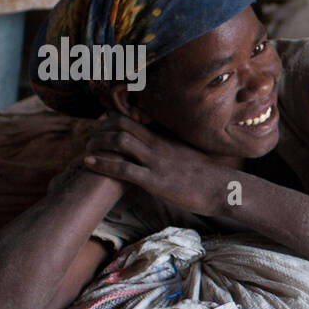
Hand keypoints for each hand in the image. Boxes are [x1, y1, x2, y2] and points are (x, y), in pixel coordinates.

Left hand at [82, 113, 233, 216]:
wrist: (223, 189)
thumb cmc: (207, 176)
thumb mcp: (186, 155)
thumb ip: (169, 149)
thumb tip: (157, 150)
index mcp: (165, 138)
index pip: (133, 118)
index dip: (112, 119)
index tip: (101, 126)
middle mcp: (158, 145)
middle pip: (122, 124)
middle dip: (100, 129)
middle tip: (90, 138)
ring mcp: (156, 162)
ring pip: (119, 141)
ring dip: (97, 143)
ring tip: (86, 149)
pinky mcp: (155, 181)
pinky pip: (124, 169)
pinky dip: (102, 164)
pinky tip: (88, 163)